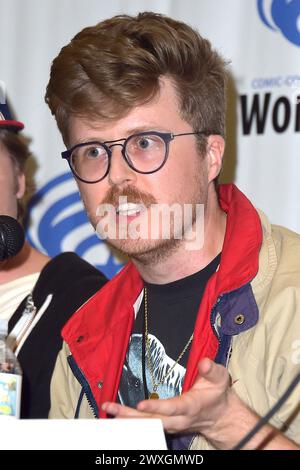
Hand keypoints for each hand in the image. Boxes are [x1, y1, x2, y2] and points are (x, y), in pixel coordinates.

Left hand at [102, 357, 231, 435]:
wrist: (220, 417)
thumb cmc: (217, 394)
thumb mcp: (220, 378)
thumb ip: (212, 370)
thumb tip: (203, 362)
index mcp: (190, 406)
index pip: (172, 408)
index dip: (156, 406)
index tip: (140, 404)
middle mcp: (178, 419)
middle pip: (152, 421)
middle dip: (131, 416)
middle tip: (111, 409)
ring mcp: (171, 424)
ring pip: (147, 425)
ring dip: (127, 419)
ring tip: (109, 411)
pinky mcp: (165, 425)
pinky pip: (146, 426)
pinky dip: (131, 422)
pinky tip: (117, 417)